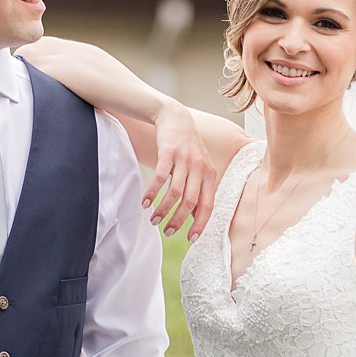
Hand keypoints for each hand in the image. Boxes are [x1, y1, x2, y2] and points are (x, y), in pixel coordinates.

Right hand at [143, 101, 217, 240]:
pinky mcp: (168, 152)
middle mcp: (200, 167)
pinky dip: (152, 193)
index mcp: (210, 174)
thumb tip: (196, 217)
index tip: (190, 239)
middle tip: (167, 231)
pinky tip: (145, 203)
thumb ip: (199, 190)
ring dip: (163, 209)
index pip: (208, 204)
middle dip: (178, 220)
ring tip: (154, 220)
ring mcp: (184, 159)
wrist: (175, 118)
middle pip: (190, 201)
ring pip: (174, 192)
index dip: (200, 224)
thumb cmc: (188, 148)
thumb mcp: (199, 168)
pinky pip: (160, 177)